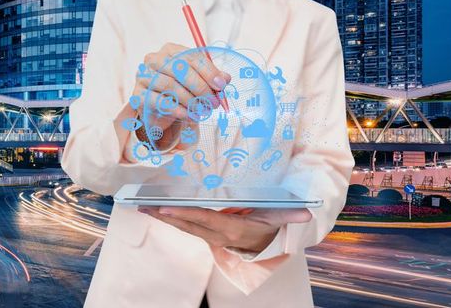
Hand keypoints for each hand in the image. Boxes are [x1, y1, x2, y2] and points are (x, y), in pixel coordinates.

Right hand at [121, 43, 230, 153]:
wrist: (160, 110)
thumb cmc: (181, 91)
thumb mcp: (199, 82)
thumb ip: (212, 78)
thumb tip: (225, 78)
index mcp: (171, 50)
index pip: (191, 57)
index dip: (208, 71)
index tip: (221, 85)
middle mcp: (154, 59)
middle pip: (179, 69)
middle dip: (200, 86)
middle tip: (213, 102)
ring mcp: (143, 76)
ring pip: (169, 85)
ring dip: (189, 99)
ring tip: (202, 110)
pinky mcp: (137, 95)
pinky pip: (158, 101)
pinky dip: (177, 109)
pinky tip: (189, 115)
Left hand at [138, 206, 311, 253]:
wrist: (269, 245)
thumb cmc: (273, 226)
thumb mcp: (282, 219)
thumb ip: (292, 215)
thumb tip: (307, 214)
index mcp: (234, 230)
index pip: (205, 220)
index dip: (185, 214)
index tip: (166, 208)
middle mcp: (218, 235)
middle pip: (187, 225)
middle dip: (165, 216)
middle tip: (144, 205)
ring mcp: (210, 236)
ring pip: (183, 226)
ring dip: (163, 217)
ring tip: (143, 206)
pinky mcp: (206, 234)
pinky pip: (185, 226)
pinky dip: (170, 218)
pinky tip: (156, 210)